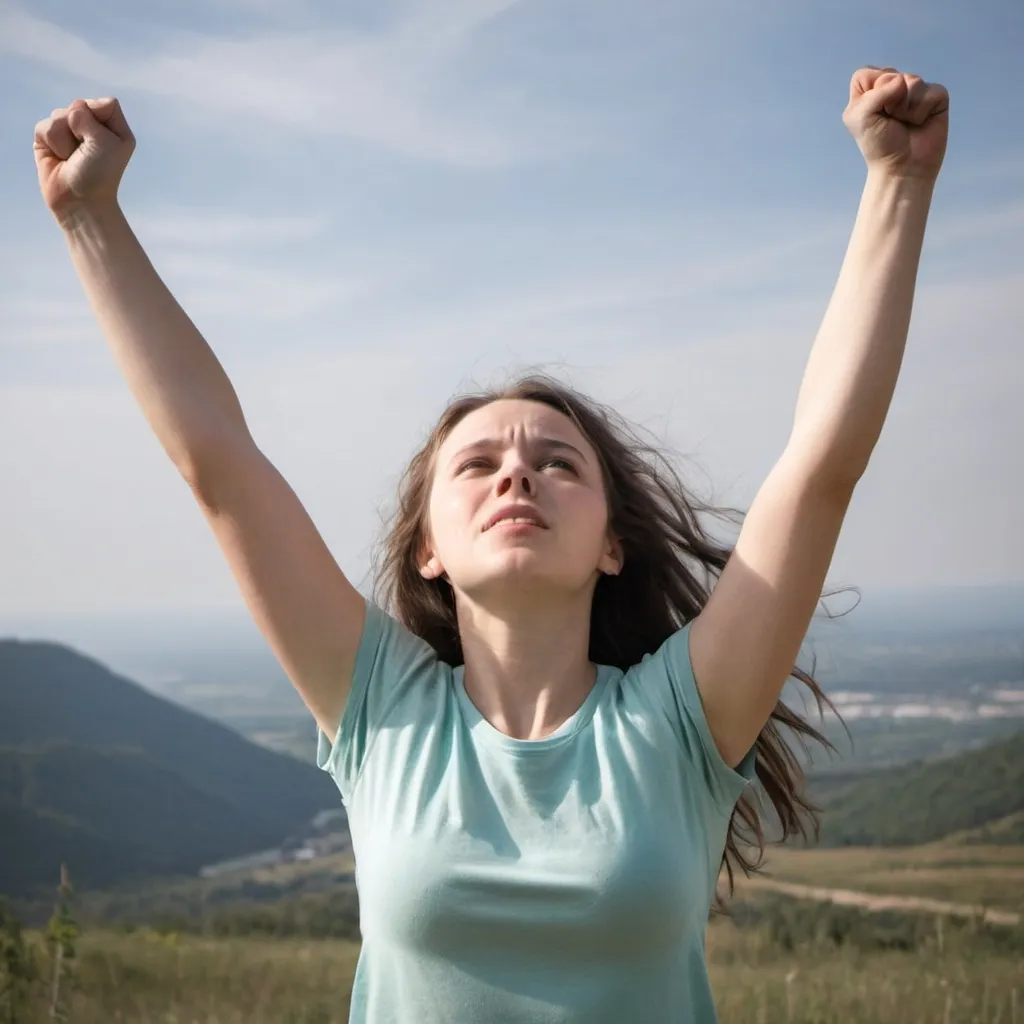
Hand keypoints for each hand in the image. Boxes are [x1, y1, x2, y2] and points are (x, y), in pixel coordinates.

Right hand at [34, 98, 135, 224]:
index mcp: (114, 129)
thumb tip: (68, 111)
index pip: (105, 103)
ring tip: (72, 158)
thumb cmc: (100, 175)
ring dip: (65, 140)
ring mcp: (69, 132)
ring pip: (59, 115)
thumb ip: (88, 115)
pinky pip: (43, 126)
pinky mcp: (48, 139)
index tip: (102, 139)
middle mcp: (92, 128)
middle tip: (86, 153)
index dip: (99, 117)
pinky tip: (59, 158)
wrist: (79, 201)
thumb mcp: (107, 142)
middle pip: (78, 105)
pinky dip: (51, 143)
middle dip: (79, 129)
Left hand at [843, 67, 948, 180]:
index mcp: (869, 91)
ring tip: (905, 122)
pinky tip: (920, 122)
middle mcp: (892, 86)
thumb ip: (874, 94)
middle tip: (890, 121)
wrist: (903, 166)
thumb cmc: (879, 145)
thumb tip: (902, 81)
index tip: (873, 114)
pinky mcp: (935, 96)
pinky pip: (931, 91)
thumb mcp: (860, 119)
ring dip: (905, 107)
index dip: (869, 94)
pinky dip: (922, 110)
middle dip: (888, 101)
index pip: (865, 74)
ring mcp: (914, 90)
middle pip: (890, 75)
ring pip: (912, 80)